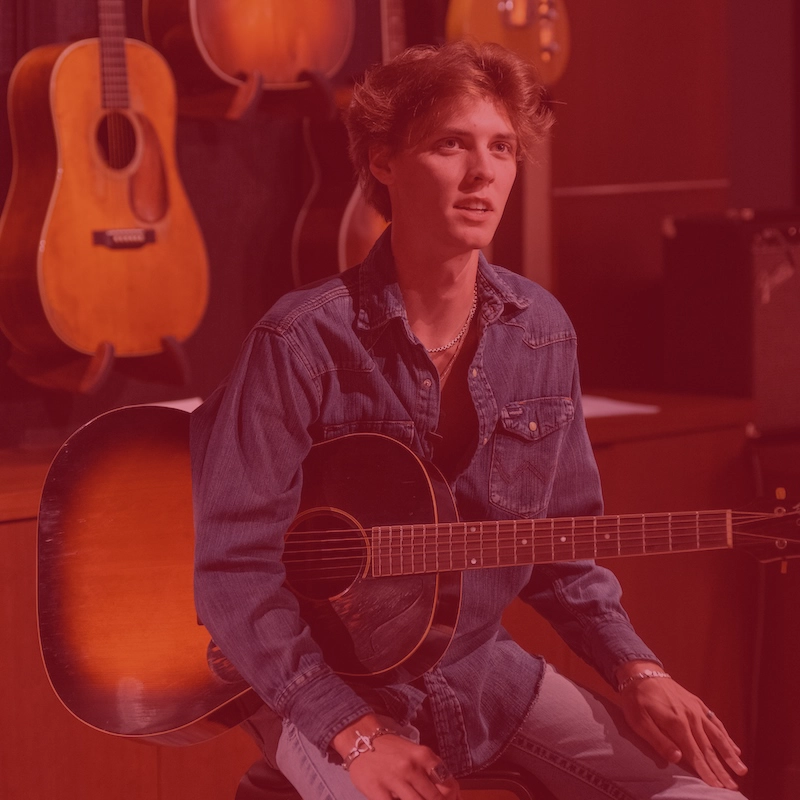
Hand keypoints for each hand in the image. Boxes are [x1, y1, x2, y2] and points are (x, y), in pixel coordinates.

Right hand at [333, 716, 460, 799]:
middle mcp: (412, 767)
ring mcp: (395, 779)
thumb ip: (431, 770)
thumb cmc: (391, 749)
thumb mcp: (415, 753)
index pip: (448, 784)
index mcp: (424, 756)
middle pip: (435, 798)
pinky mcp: (377, 790)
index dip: (452, 797)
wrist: (361, 738)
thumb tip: (451, 794)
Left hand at [616, 664, 746, 790]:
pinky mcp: (697, 703)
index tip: (717, 788)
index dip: (706, 772)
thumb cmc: (636, 699)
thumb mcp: (638, 721)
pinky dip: (726, 736)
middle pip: (709, 749)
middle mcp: (691, 717)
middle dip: (721, 770)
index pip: (695, 754)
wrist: (641, 672)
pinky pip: (715, 722)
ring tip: (741, 771)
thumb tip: (677, 758)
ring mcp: (696, 709)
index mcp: (677, 724)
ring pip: (717, 736)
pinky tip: (735, 748)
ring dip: (729, 754)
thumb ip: (658, 740)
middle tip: (733, 788)